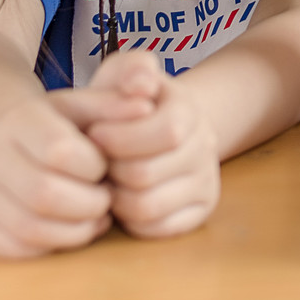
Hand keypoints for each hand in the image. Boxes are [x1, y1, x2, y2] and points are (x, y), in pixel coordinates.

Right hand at [0, 86, 148, 257]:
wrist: (2, 141)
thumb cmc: (56, 125)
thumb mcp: (85, 105)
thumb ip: (116, 104)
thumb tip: (147, 105)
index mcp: (20, 120)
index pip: (59, 151)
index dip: (93, 166)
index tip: (105, 166)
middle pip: (44, 194)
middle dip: (89, 204)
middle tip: (106, 199)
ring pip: (30, 227)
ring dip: (76, 230)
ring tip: (96, 216)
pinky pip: (16, 247)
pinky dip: (53, 244)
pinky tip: (72, 228)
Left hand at [83, 51, 223, 238]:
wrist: (156, 127)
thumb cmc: (128, 103)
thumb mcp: (124, 74)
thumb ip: (130, 69)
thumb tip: (140, 86)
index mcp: (189, 111)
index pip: (165, 131)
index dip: (119, 137)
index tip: (94, 132)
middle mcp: (206, 147)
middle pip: (147, 174)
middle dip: (110, 169)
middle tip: (97, 162)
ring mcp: (205, 182)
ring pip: (148, 207)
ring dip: (116, 196)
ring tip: (107, 180)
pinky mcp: (198, 213)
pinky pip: (157, 230)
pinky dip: (131, 220)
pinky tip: (123, 197)